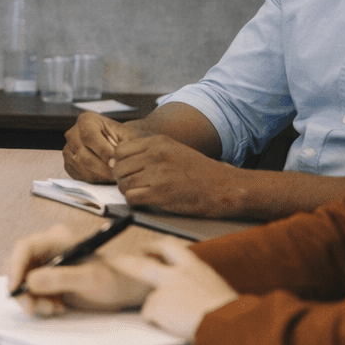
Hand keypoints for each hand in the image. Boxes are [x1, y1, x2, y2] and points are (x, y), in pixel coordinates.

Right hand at [5, 223, 151, 316]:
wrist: (126, 288)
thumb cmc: (114, 278)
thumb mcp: (90, 279)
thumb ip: (61, 278)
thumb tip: (31, 281)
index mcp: (57, 239)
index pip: (24, 248)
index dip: (15, 268)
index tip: (15, 289)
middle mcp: (48, 249)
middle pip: (19, 266)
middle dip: (22, 289)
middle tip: (33, 308)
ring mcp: (47, 264)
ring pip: (23, 281)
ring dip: (31, 299)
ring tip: (53, 309)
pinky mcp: (48, 279)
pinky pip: (31, 291)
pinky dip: (38, 302)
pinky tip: (56, 307)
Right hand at [63, 112, 128, 182]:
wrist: (113, 141)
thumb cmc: (120, 136)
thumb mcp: (126, 133)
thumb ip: (124, 143)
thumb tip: (117, 156)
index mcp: (86, 120)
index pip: (90, 136)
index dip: (102, 151)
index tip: (115, 162)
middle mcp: (73, 133)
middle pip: (83, 154)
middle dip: (102, 167)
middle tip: (116, 174)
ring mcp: (68, 149)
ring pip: (80, 166)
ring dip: (98, 175)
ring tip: (113, 176)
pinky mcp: (68, 163)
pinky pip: (78, 174)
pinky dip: (92, 179)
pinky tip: (105, 177)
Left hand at [108, 241, 237, 342]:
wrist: (228, 323)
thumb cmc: (228, 309)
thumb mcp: (215, 285)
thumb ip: (198, 281)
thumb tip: (193, 288)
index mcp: (193, 266)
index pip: (169, 247)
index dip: (155, 247)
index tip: (148, 248)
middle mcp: (176, 274)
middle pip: (141, 264)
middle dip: (125, 262)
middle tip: (114, 262)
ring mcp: (164, 289)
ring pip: (149, 298)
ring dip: (158, 308)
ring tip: (177, 316)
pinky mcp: (157, 306)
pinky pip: (151, 315)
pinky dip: (159, 322)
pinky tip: (176, 325)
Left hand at [109, 134, 245, 217]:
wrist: (225, 187)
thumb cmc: (201, 172)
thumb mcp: (175, 150)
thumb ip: (150, 153)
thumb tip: (119, 161)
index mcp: (158, 142)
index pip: (120, 149)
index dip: (119, 162)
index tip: (127, 170)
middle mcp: (156, 155)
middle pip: (119, 167)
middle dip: (122, 178)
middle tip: (131, 185)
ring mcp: (158, 174)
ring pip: (123, 183)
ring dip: (128, 191)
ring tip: (139, 194)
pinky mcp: (161, 194)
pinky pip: (131, 198)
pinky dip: (134, 202)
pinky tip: (144, 202)